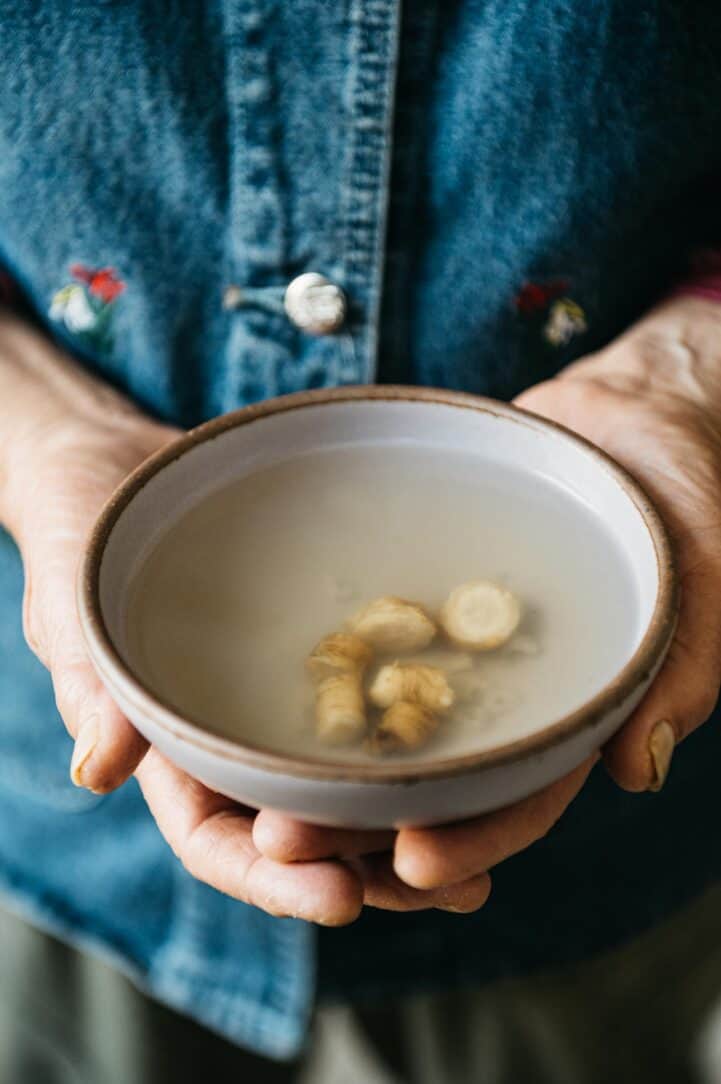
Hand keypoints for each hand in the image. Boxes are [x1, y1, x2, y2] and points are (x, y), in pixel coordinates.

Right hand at [0, 314, 489, 922]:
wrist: (124, 469)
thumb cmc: (82, 539)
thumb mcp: (73, 604)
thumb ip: (88, 684)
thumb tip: (98, 772)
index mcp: (171, 754)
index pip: (219, 840)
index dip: (275, 878)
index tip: (340, 898)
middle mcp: (235, 743)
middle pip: (301, 836)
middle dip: (368, 870)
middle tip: (445, 888)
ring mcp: (285, 702)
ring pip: (348, 790)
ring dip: (410, 830)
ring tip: (478, 863)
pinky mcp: (328, 653)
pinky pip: (377, 707)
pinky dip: (421, 743)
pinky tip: (482, 761)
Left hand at [254, 295, 720, 895]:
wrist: (632, 422)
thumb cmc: (689, 496)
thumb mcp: (708, 571)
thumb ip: (683, 669)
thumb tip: (636, 773)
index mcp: (579, 715)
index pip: (527, 794)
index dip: (475, 836)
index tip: (414, 863)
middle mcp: (508, 696)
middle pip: (437, 778)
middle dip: (367, 819)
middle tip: (287, 840)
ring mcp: (459, 649)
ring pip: (388, 724)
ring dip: (325, 763)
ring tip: (251, 793)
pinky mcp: (420, 594)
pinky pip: (370, 640)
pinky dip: (327, 673)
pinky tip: (266, 695)